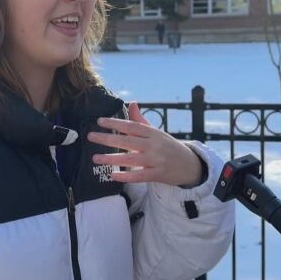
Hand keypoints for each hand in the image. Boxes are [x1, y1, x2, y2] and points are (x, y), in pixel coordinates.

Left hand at [87, 101, 202, 186]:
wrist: (190, 164)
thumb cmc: (168, 147)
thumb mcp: (156, 132)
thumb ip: (140, 120)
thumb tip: (132, 102)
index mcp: (152, 133)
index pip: (131, 126)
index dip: (115, 123)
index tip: (99, 121)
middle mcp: (154, 145)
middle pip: (128, 141)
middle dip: (108, 139)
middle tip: (91, 136)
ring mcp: (156, 160)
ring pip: (131, 159)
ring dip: (112, 159)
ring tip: (95, 158)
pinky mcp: (158, 174)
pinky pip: (140, 176)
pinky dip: (126, 177)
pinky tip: (113, 175)